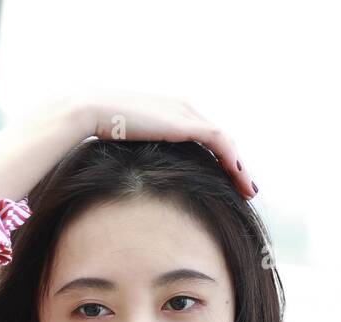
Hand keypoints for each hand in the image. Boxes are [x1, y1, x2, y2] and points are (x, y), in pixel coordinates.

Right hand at [78, 90, 256, 198]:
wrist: (92, 110)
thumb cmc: (98, 130)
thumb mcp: (123, 144)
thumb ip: (135, 157)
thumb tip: (129, 183)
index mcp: (169, 113)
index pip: (202, 137)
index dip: (217, 159)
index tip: (225, 181)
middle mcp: (182, 110)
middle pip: (218, 140)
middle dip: (234, 165)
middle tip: (245, 188)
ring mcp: (186, 114)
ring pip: (224, 143)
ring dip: (239, 168)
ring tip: (248, 191)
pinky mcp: (187, 124)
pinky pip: (221, 144)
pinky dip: (234, 162)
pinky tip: (240, 180)